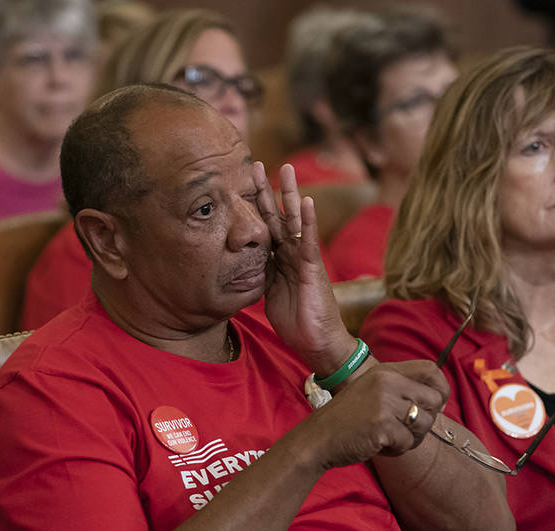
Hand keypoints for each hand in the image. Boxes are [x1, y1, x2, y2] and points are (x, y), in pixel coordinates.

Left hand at [252, 162, 352, 374]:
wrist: (316, 343)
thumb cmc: (296, 322)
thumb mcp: (269, 295)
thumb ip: (259, 276)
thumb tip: (241, 266)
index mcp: (278, 260)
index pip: (263, 228)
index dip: (252, 207)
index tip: (238, 186)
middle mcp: (290, 254)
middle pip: (276, 216)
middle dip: (266, 190)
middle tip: (256, 164)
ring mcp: (302, 258)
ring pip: (293, 221)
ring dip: (289, 194)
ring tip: (286, 169)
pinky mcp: (313, 268)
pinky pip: (307, 241)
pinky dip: (307, 222)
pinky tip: (306, 202)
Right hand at [288, 360, 448, 469]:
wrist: (318, 439)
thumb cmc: (347, 421)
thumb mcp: (373, 392)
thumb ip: (401, 390)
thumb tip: (439, 400)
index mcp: (386, 371)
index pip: (431, 369)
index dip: (441, 388)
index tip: (435, 406)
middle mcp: (387, 381)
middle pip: (434, 399)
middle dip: (426, 421)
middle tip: (405, 431)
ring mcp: (384, 402)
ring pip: (426, 422)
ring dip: (411, 438)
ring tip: (390, 439)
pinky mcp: (382, 424)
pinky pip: (408, 441)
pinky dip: (397, 450)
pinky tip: (379, 446)